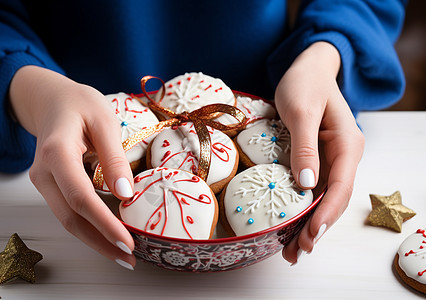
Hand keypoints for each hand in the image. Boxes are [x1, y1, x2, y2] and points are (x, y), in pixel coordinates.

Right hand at [9, 66, 135, 269]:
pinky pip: (68, 211)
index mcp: (57, 152)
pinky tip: (108, 234)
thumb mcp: (104, 121)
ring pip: (67, 219)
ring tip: (123, 253)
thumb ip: (114, 158)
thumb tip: (125, 195)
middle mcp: (43, 172)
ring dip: (94, 239)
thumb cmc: (79, 104)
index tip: (127, 241)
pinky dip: (89, 226)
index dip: (103, 223)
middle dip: (100, 242)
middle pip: (70, 217)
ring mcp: (43, 181)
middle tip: (130, 259)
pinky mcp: (50, 185)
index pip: (80, 197)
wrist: (51, 100)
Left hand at [274, 42, 364, 263]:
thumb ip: (305, 147)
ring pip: (322, 197)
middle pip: (333, 198)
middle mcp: (343, 156)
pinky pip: (310, 188)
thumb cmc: (304, 83)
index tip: (311, 234)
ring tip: (290, 249)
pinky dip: (301, 208)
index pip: (341, 186)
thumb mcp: (301, 111)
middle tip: (296, 251)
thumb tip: (307, 185)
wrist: (306, 69)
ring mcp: (330, 159)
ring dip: (308, 223)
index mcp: (347, 144)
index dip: (326, 213)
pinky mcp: (315, 159)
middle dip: (317, 226)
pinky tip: (288, 224)